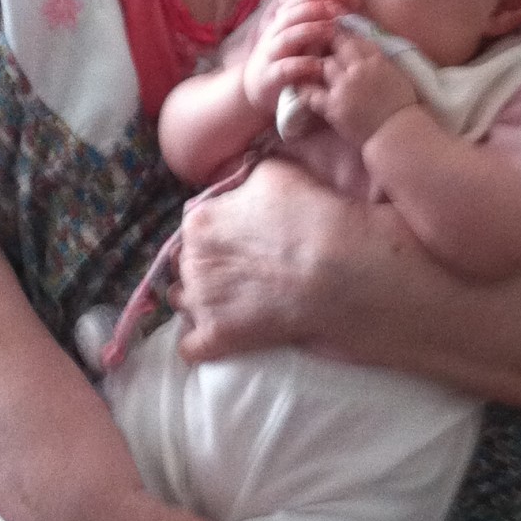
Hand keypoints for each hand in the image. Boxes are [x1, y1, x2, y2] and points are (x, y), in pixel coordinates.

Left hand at [169, 156, 358, 362]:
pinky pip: (189, 348)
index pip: (193, 228)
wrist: (339, 270)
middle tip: (241, 272)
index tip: (238, 243)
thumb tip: (240, 180)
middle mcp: (191, 261)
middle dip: (206, 268)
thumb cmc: (311, 216)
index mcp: (200, 220)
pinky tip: (220, 338)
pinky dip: (200, 344)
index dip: (215, 235)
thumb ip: (244, 176)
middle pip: (185, 264)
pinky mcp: (215, 338)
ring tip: (231, 304)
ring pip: (182, 303)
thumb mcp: (274, 173)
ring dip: (199, 303)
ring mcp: (200, 302)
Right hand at [240, 0, 338, 115]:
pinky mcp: (269, 79)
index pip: (291, 4)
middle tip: (337, 10)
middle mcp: (272, 38)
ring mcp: (269, 57)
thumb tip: (336, 12)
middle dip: (314, 10)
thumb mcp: (294, 43)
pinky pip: (284, 69)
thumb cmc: (283, 65)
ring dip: (309, 31)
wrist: (255, 92)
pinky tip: (319, 65)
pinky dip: (301, 65)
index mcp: (279, 27)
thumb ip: (308, 27)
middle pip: (290, 17)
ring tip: (331, 31)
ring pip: (286, 38)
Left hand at [311, 30, 419, 147]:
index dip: (346, 39)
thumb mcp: (399, 77)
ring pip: (324, 65)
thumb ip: (383, 64)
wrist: (397, 133)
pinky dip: (307, 90)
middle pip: (337, 46)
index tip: (341, 41)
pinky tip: (305, 90)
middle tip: (324, 50)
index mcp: (378, 60)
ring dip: (322, 68)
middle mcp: (359, 69)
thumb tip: (373, 58)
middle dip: (331, 48)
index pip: (356, 39)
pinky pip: (312, 93)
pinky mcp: (333, 105)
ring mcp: (344, 86)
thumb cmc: (404, 108)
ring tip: (318, 71)